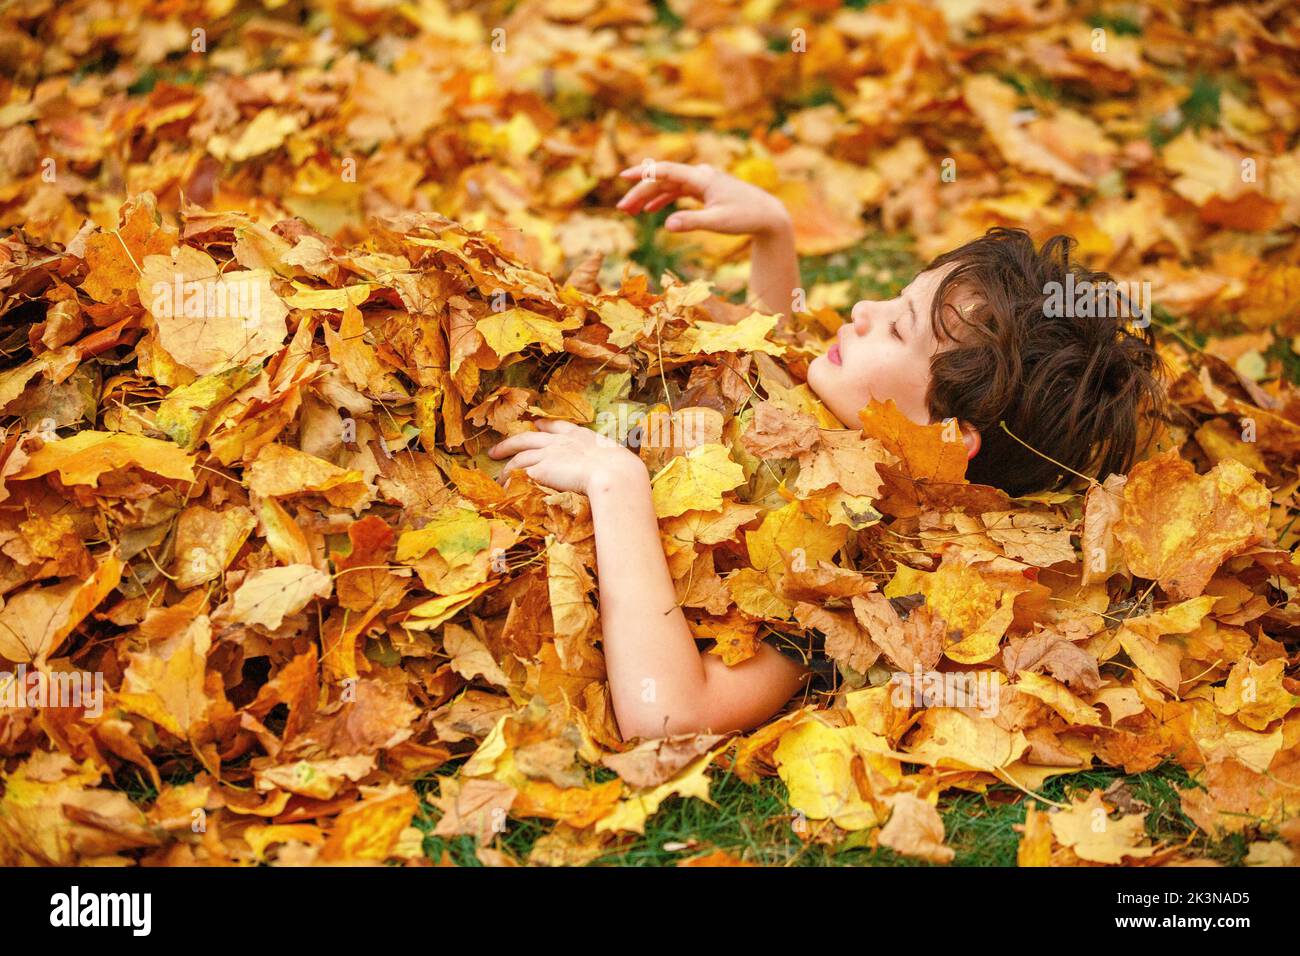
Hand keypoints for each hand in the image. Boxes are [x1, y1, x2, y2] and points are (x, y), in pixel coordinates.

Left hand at [487, 420, 647, 496]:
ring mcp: (549, 453)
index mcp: (581, 436)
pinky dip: (509, 477)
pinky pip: (517, 471)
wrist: (614, 474)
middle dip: (511, 442)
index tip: (536, 422)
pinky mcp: (541, 467)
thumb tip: (615, 472)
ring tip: (497, 476)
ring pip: (519, 456)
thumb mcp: (616, 460)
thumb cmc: (622, 471)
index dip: (545, 424)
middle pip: (529, 437)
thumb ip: (607, 463)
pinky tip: (504, 485)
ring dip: (506, 466)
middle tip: (496, 449)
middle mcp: (561, 441)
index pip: (558, 426)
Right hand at [615, 161, 790, 236]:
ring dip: (649, 197)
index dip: (643, 172)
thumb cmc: (746, 217)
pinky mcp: (704, 191)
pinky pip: (678, 191)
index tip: (623, 176)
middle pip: (663, 180)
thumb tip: (667, 225)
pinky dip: (663, 200)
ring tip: (629, 211)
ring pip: (668, 186)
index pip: (666, 170)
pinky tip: (650, 210)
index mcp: (701, 178)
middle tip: (622, 208)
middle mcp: (700, 175)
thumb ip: (692, 222)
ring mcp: (702, 182)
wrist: (767, 215)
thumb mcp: (718, 222)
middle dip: (640, 192)